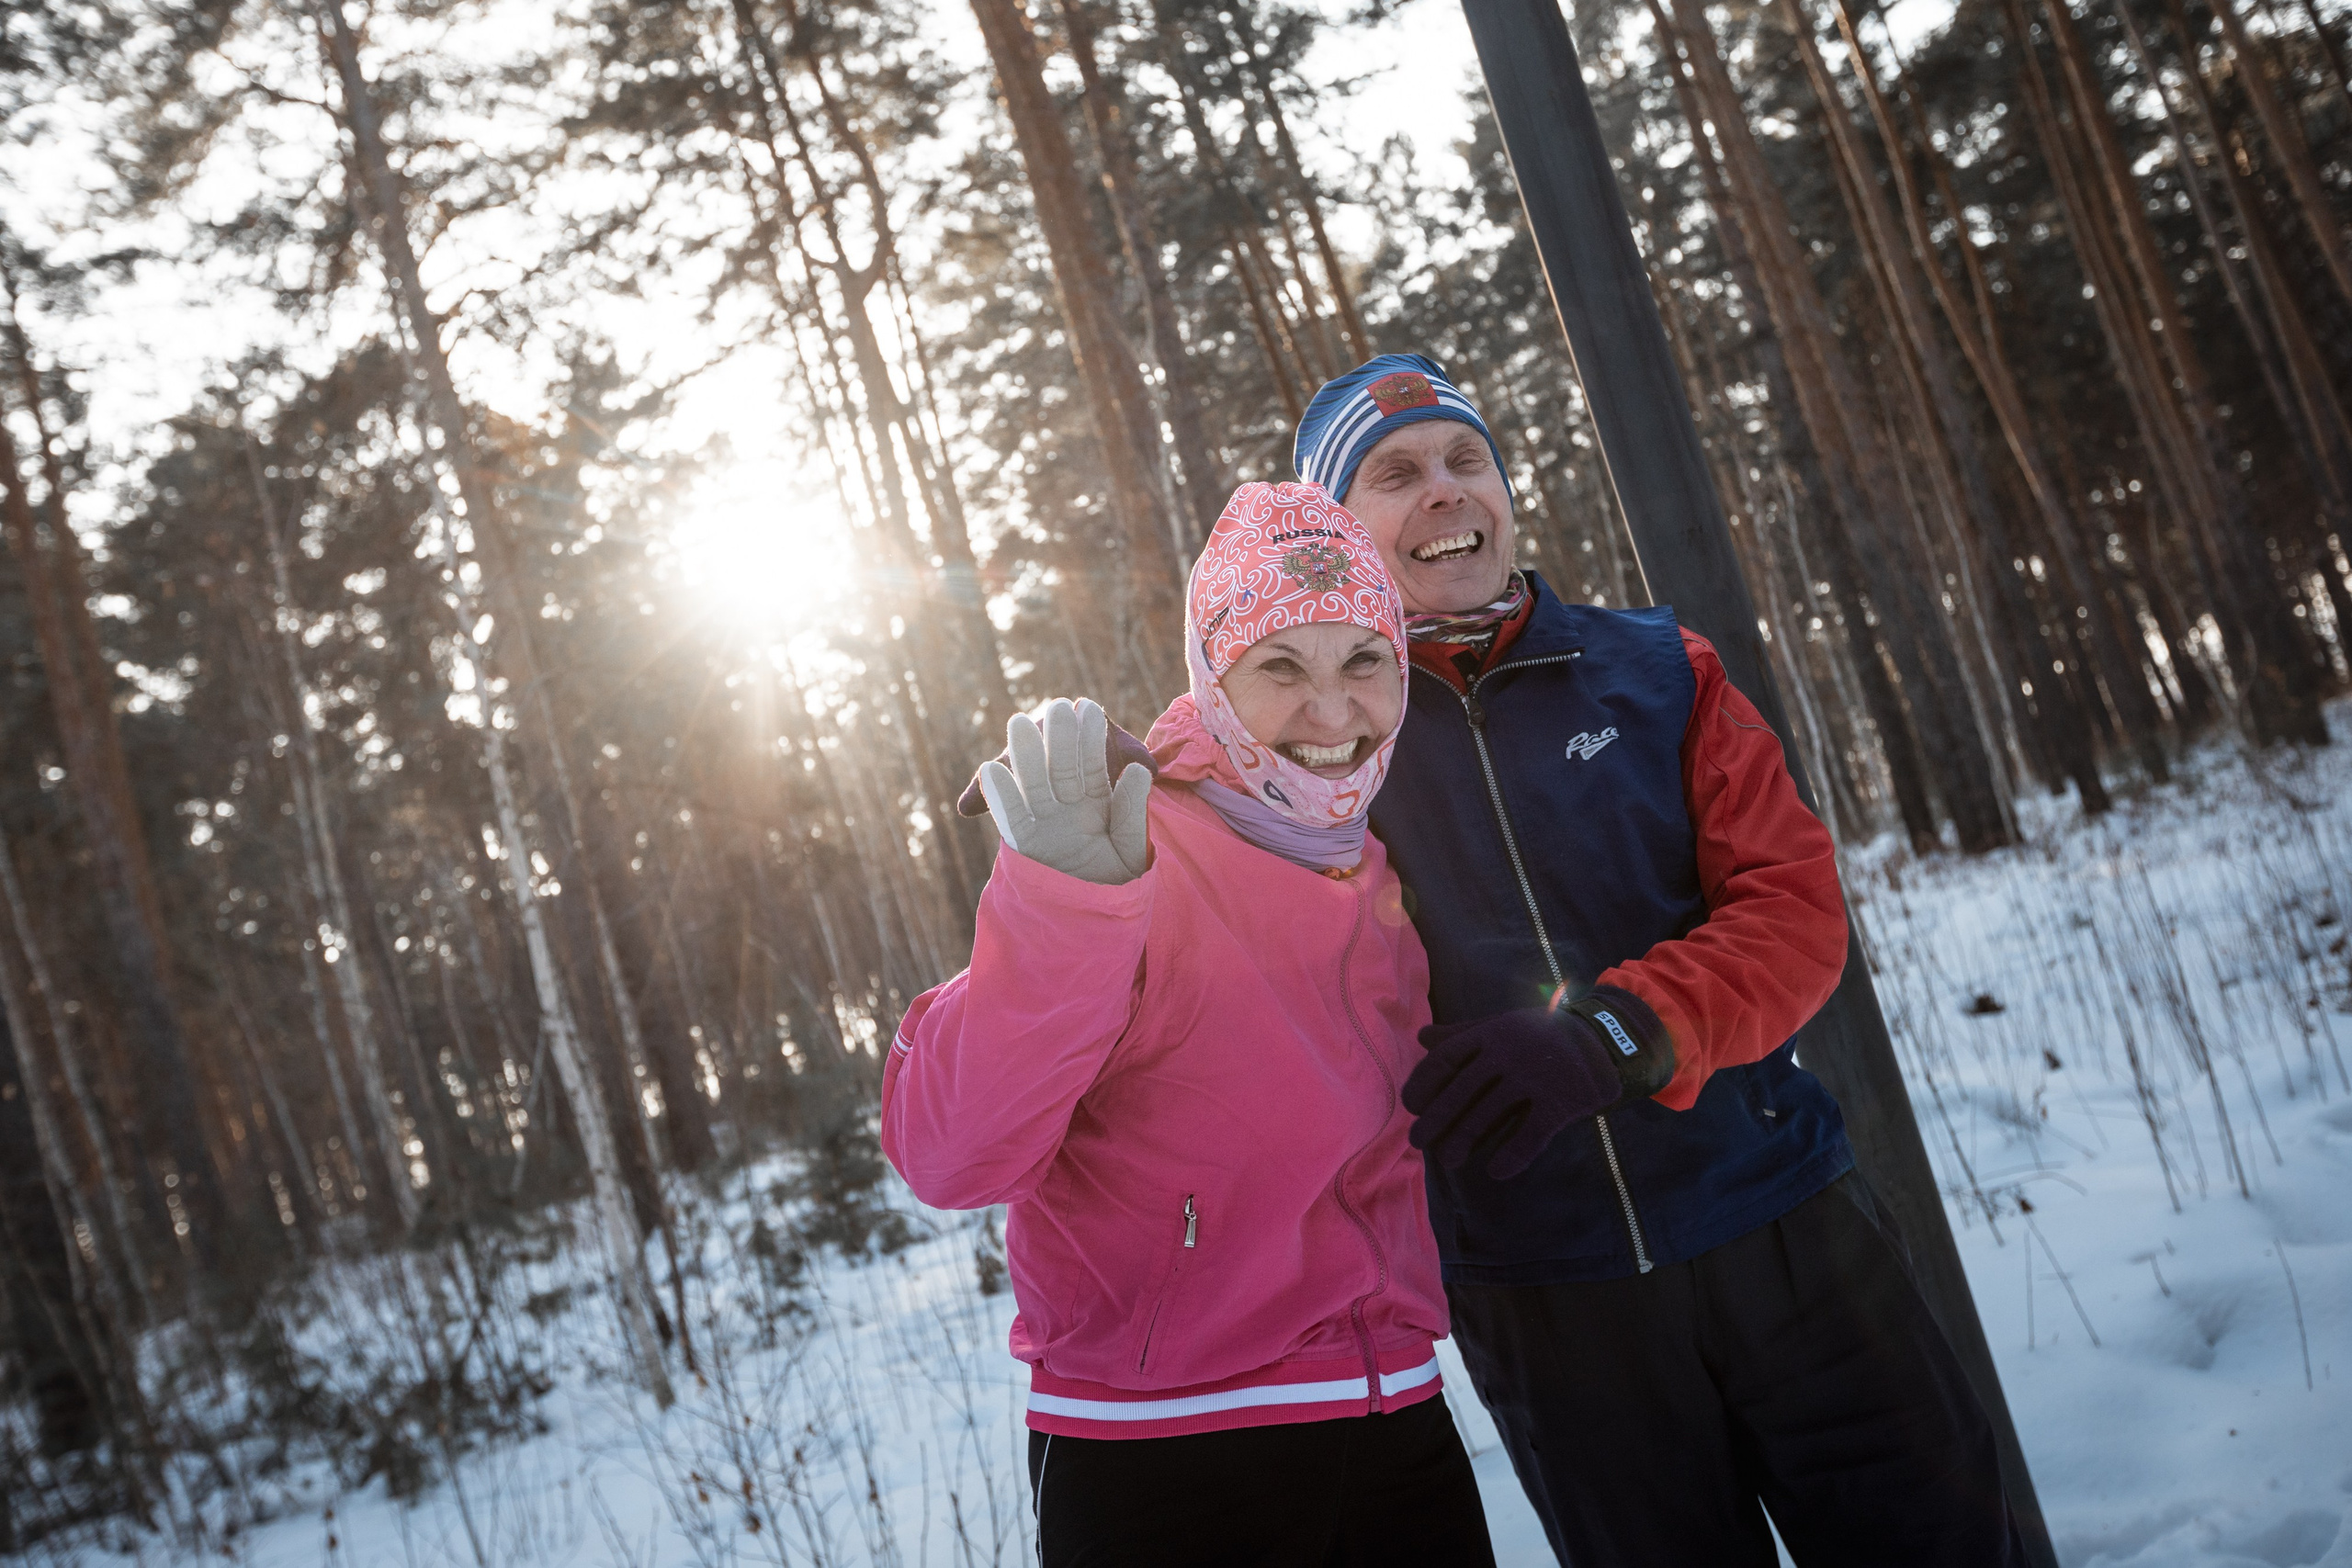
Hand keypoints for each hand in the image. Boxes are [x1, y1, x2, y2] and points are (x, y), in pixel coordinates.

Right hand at [978, 698, 1152, 885]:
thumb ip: (1133, 810)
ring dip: (1025, 755)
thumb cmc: (1117, 882)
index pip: (1092, 765)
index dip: (1090, 738)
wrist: (1093, 921)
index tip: (1090, 709)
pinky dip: (1000, 795)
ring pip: (1033, 783)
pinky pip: (1010, 815)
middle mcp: (1068, 807)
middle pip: (1060, 767)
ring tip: (1019, 722)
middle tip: (1057, 706)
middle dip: (1058, 738)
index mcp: (1097, 802)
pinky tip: (991, 769)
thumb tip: (1140, 769)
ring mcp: (1043, 821)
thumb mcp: (1133, 848)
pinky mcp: (1022, 841)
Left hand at [1402, 988, 1674, 1179]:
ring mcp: (1533, 1076)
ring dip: (1464, 1140)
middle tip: (1418, 1141)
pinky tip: (1496, 1171)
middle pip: (1461, 1090)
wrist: (1601, 1039)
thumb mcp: (1501, 1025)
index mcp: (1490, 1033)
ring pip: (1488, 1114)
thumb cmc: (1540, 1034)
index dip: (1423, 1084)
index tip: (1410, 1106)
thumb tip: (1421, 1039)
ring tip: (1448, 1160)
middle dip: (1436, 1119)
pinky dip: (1512, 1156)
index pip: (1445, 1059)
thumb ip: (1461, 1035)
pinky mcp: (1559, 1101)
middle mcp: (1507, 1052)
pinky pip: (1530, 1135)